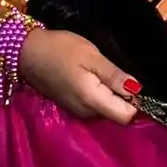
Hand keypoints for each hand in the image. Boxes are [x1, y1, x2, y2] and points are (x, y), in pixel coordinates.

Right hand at [19, 28, 138, 124]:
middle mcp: (86, 113)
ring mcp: (77, 111)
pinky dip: (100, 94)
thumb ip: (114, 75)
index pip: (125, 116)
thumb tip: (138, 90)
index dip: (136, 102)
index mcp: (92, 101)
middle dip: (124, 98)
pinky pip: (94, 105)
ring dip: (111, 95)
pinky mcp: (71, 105)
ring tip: (107, 72)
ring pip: (105, 110)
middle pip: (116, 114)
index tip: (136, 83)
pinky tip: (95, 77)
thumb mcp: (91, 56)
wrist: (28, 52)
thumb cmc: (61, 50)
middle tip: (120, 72)